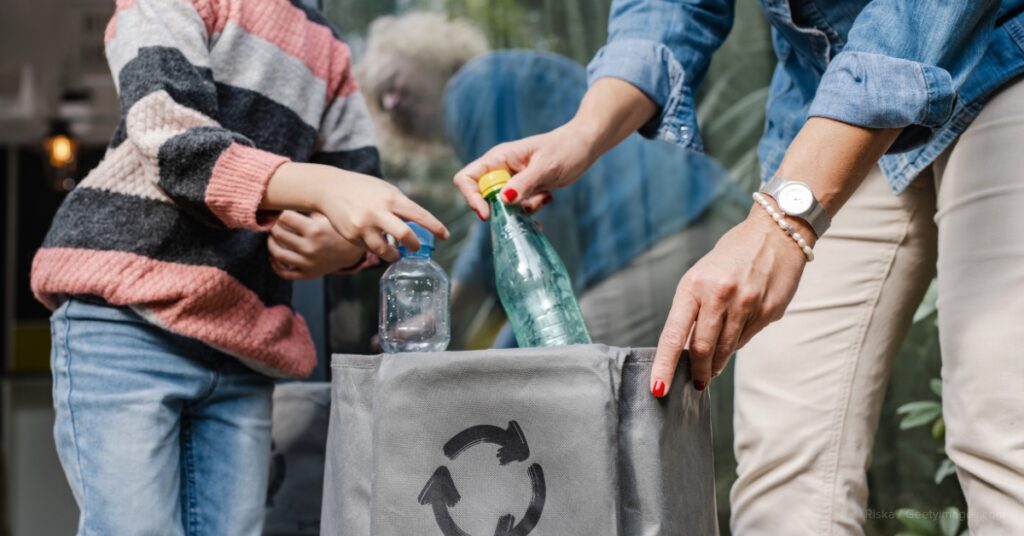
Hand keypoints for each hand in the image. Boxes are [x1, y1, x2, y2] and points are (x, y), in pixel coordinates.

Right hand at [263, 163, 448, 262]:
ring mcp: (364, 226)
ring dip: (394, 255)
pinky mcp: (351, 236)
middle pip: (405, 236)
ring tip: (396, 253)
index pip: (419, 215)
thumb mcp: (385, 189)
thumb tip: (419, 223)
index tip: (445, 236)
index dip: (435, 227)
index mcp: (391, 198)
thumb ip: (401, 205)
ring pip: (385, 251)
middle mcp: (378, 212)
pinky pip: (369, 249)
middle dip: (414, 246)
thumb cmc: (363, 188)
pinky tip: (373, 241)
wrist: (329, 188)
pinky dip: (375, 248)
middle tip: (415, 248)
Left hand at [268, 211, 375, 279]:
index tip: (277, 209)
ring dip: (271, 244)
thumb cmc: (338, 228)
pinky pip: (284, 273)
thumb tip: (291, 188)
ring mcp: (308, 263)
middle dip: (273, 226)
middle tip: (273, 221)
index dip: (278, 212)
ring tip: (273, 238)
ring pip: (277, 253)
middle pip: (278, 234)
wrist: (354, 251)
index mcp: (315, 230)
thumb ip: (312, 204)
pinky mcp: (308, 274)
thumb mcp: (329, 215)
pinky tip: (275, 256)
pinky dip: (275, 265)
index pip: (284, 218)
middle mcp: (310, 248)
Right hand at [453, 122, 600, 218]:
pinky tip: (547, 199)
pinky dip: (530, 210)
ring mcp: (511, 180)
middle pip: (482, 196)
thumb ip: (524, 183)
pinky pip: (517, 207)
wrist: (584, 145)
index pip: (467, 178)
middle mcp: (500, 169)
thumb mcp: (546, 167)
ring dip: (520, 211)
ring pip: (502, 206)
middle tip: (525, 207)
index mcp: (499, 158)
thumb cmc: (566, 148)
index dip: (472, 198)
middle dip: (501, 209)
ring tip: (543, 198)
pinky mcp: (523, 189)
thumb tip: (503, 200)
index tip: (488, 213)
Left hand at [651, 203, 812, 395]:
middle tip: (696, 381)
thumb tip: (688, 350)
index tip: (659, 388)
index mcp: (694, 285)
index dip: (665, 365)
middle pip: (703, 348)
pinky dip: (738, 343)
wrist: (775, 233)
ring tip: (714, 367)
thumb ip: (693, 311)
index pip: (675, 334)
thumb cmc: (731, 256)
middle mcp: (720, 295)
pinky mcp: (770, 311)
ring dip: (718, 363)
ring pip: (727, 348)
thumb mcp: (701, 276)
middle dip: (698, 371)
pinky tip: (738, 333)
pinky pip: (748, 338)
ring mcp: (747, 304)